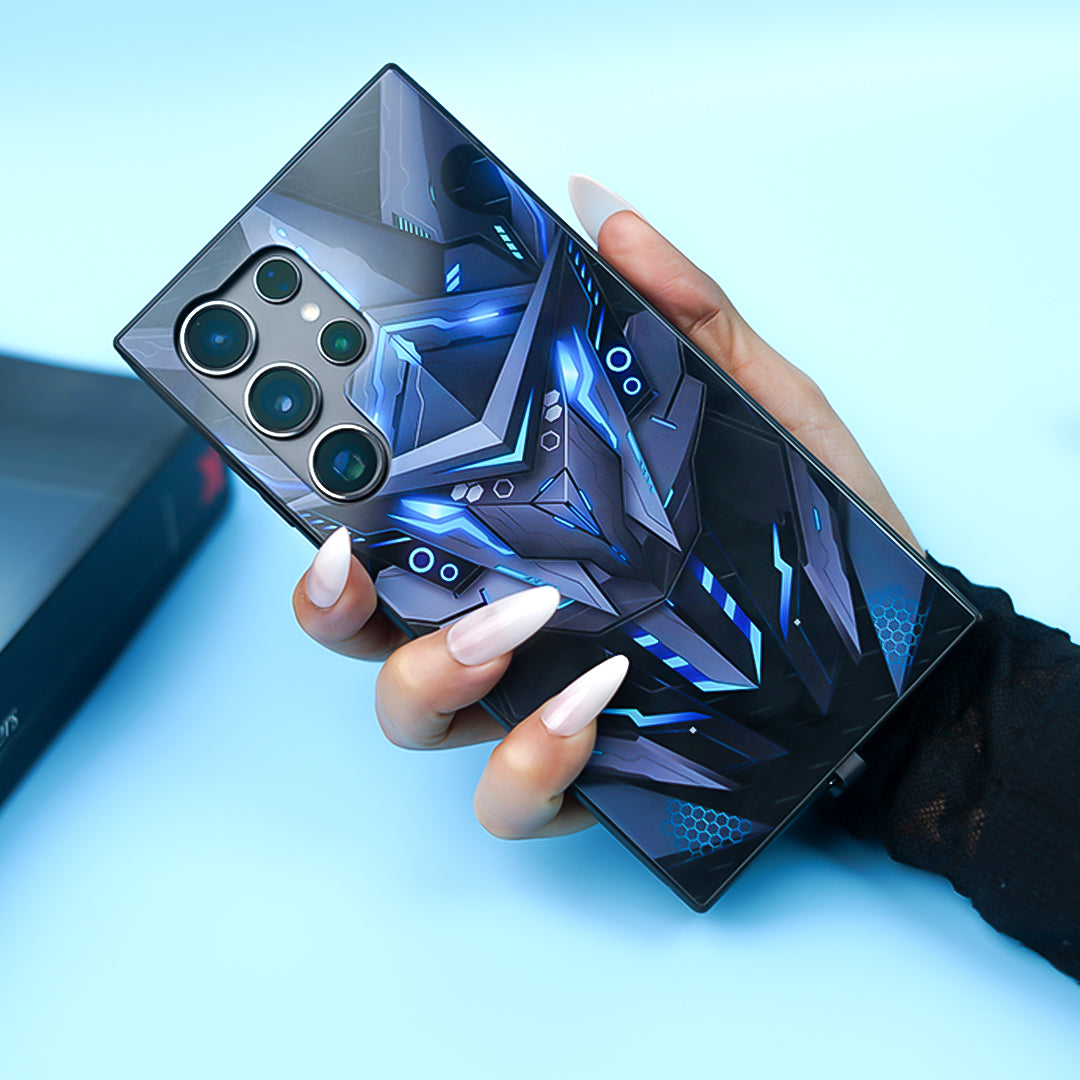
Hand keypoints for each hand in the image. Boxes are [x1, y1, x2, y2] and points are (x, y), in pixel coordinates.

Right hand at [292, 174, 918, 840]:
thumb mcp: (759, 411)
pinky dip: (528, 761)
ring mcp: (534, 704)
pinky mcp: (591, 777)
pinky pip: (515, 795)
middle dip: (333, 601)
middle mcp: (506, 623)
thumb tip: (608, 212)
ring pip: (414, 716)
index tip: (312, 461)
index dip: (327, 501)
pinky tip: (584, 708)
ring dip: (432, 673)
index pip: (394, 522)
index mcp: (519, 536)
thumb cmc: (804, 538)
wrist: (882, 658)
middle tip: (359, 554)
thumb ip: (686, 317)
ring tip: (514, 625)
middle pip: (366, 628)